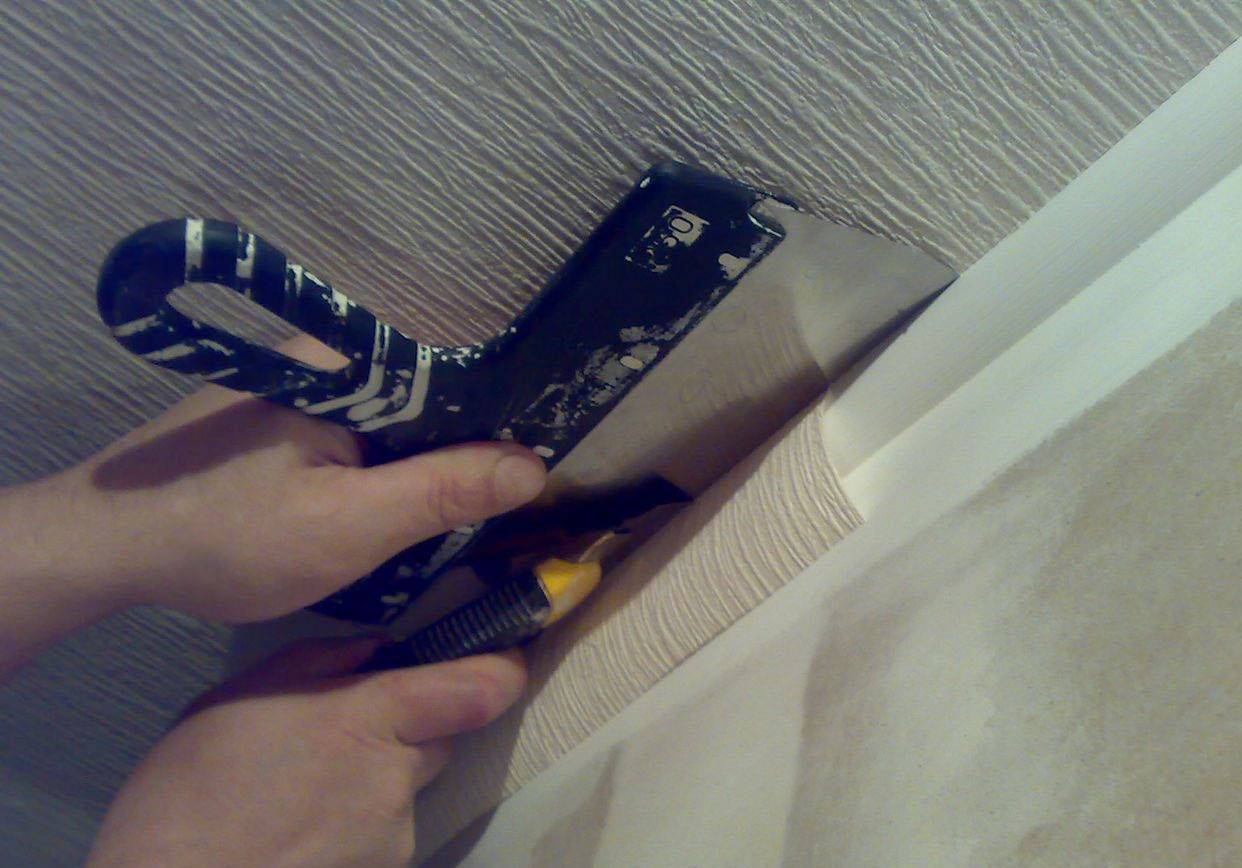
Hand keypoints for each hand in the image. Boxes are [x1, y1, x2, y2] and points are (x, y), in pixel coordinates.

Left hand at [0, 336, 545, 672]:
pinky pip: (356, 436)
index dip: (503, 430)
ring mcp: (296, 385)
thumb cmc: (228, 536)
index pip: (458, 381)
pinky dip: (378, 472)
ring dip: (417, 470)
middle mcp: (325, 359)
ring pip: (392, 424)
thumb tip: (535, 465)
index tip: (531, 483)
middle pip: (427, 403)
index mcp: (347, 364)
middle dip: (460, 456)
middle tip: (485, 520)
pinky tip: (378, 514)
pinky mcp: (277, 416)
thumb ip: (443, 491)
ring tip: (438, 523)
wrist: (104, 548)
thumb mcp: (349, 526)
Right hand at [88, 637, 526, 866]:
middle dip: (409, 729)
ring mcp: (394, 836)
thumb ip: (321, 662)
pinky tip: (298, 829)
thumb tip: (376, 648)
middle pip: (440, 739)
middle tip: (342, 733)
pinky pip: (383, 834)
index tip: (506, 654)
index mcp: (372, 716)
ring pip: (406, 789)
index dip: (504, 669)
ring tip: (299, 790)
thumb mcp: (243, 695)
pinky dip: (352, 827)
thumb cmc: (192, 789)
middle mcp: (398, 777)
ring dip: (374, 781)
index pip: (481, 689)